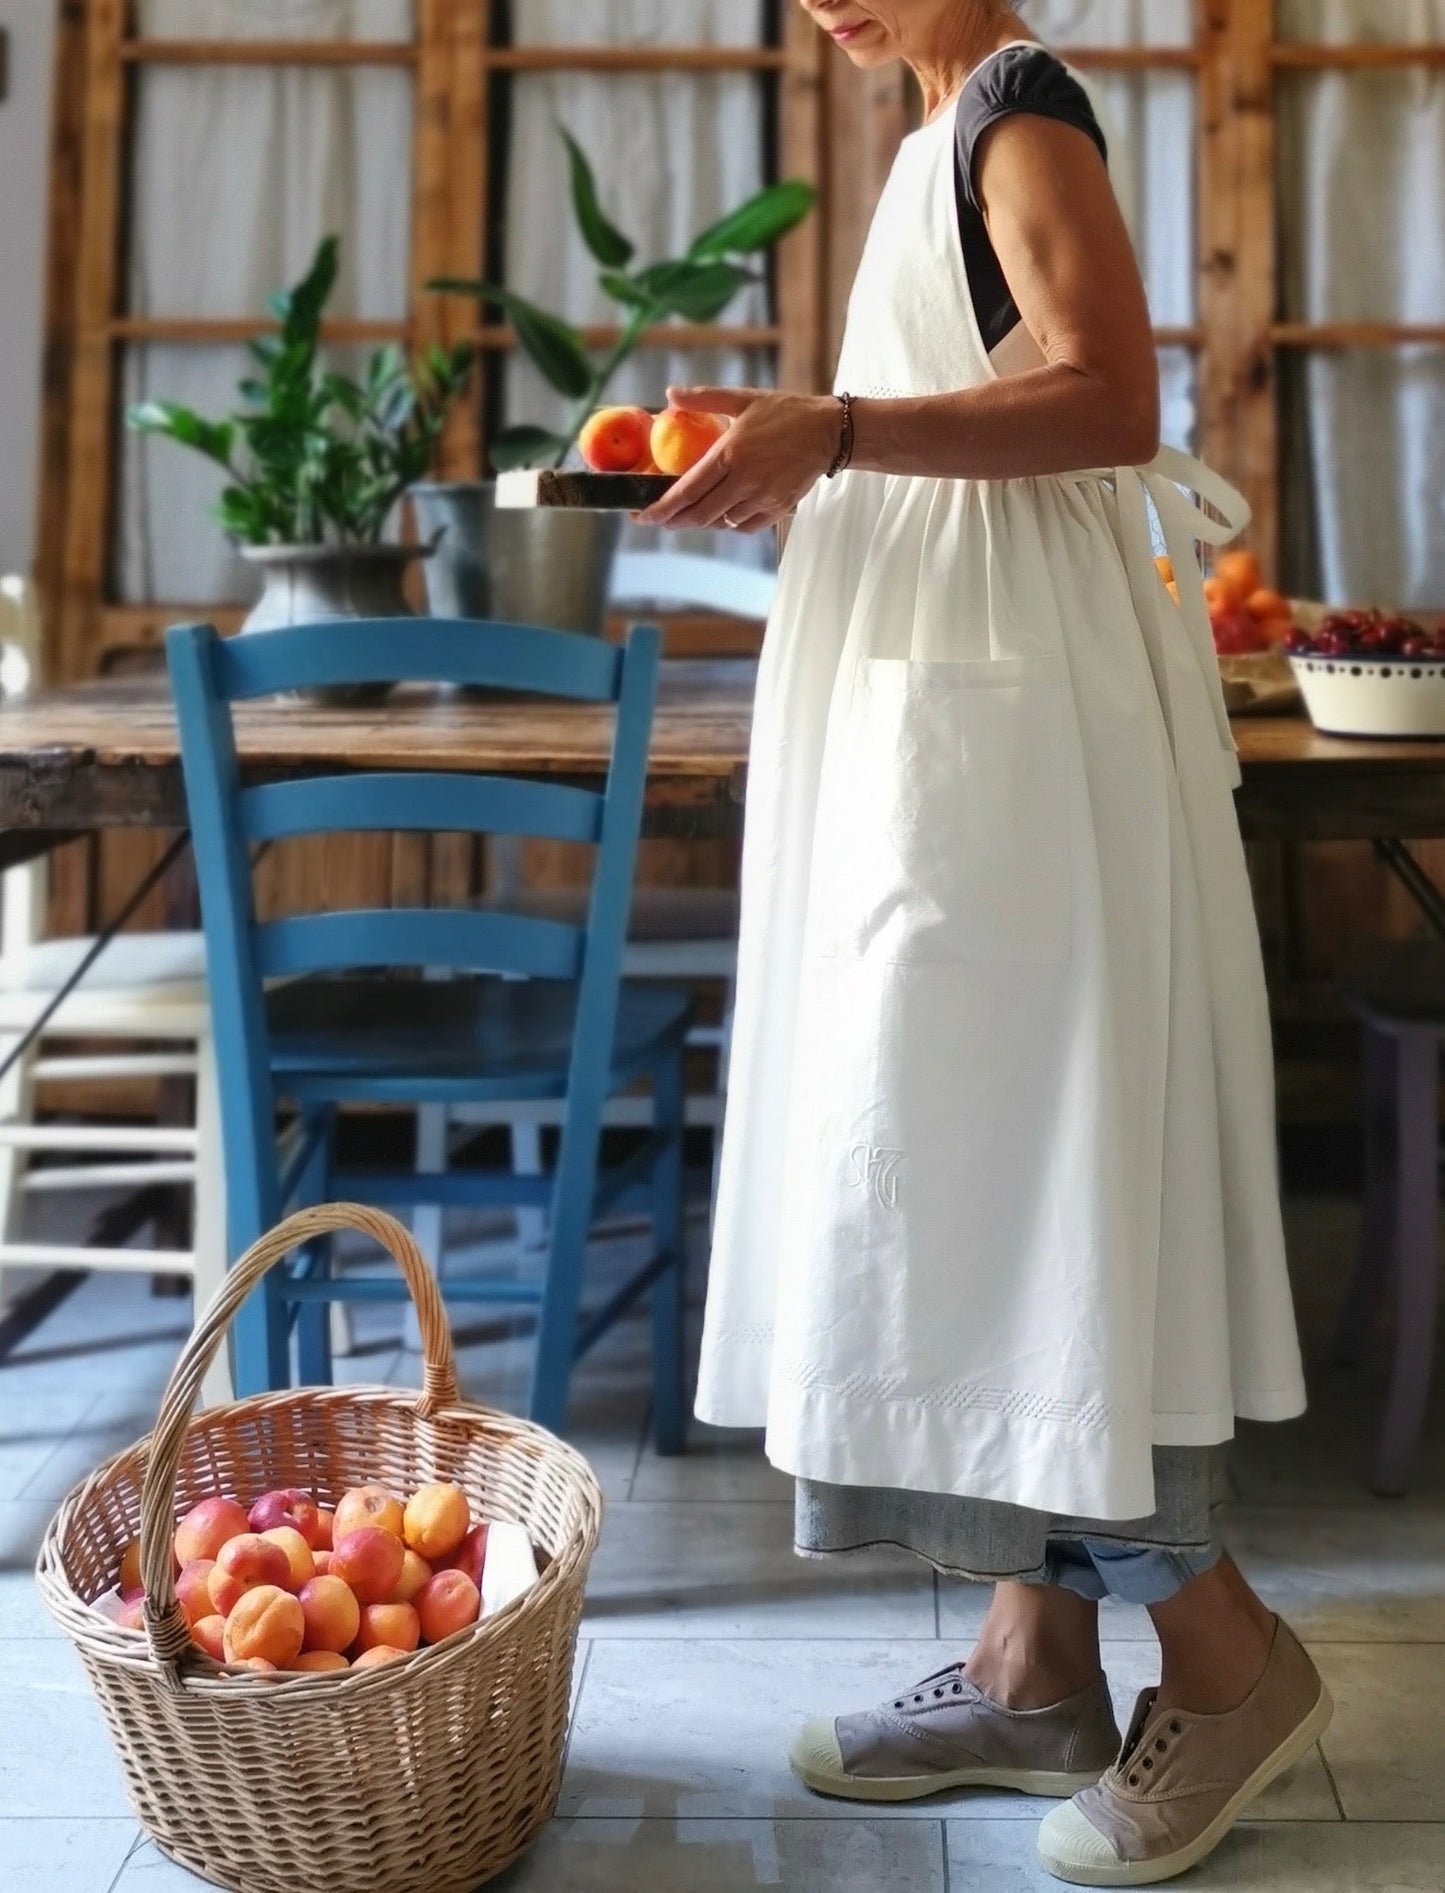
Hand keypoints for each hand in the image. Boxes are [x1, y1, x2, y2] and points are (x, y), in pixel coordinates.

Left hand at [637, 386, 841, 532]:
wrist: (828, 432)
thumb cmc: (784, 412)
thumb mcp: (743, 398)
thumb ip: (703, 398)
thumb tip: (669, 394)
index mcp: (730, 453)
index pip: (687, 490)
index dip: (662, 508)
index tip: (643, 516)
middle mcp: (744, 481)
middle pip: (700, 514)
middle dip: (676, 520)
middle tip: (661, 518)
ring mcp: (762, 498)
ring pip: (722, 522)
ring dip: (703, 519)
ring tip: (692, 511)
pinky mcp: (777, 509)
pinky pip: (744, 526)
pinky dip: (729, 522)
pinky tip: (724, 512)